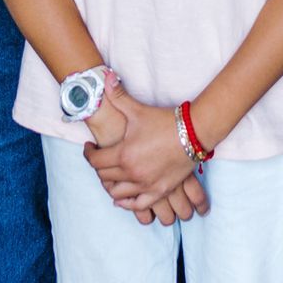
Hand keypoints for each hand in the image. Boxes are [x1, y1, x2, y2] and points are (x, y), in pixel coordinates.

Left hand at [86, 95, 196, 214]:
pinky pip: (137, 205)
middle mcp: (131, 172)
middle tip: (102, 159)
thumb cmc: (164, 121)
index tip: (90, 148)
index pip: (95, 161)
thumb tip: (104, 77)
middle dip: (100, 168)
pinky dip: (127, 204)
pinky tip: (123, 199)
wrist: (194, 132)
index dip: (89, 154)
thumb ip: (118, 95)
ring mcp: (145, 184)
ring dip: (111, 186)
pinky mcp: (158, 191)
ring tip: (112, 177)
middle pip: (104, 177)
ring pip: (117, 194)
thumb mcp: (138, 109)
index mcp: (123, 154)